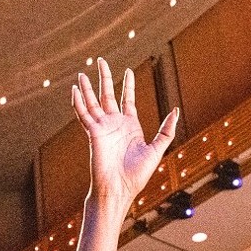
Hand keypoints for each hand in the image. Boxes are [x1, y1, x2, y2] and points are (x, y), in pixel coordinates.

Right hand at [72, 58, 178, 206]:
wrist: (119, 189)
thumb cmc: (137, 175)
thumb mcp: (156, 150)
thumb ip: (166, 130)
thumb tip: (176, 110)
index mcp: (129, 126)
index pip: (127, 100)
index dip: (128, 85)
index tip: (128, 71)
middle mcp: (114, 124)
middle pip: (107, 95)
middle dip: (104, 78)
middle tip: (100, 61)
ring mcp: (102, 128)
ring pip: (93, 102)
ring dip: (87, 88)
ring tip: (82, 72)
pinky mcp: (93, 134)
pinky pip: (84, 115)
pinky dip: (78, 102)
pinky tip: (75, 90)